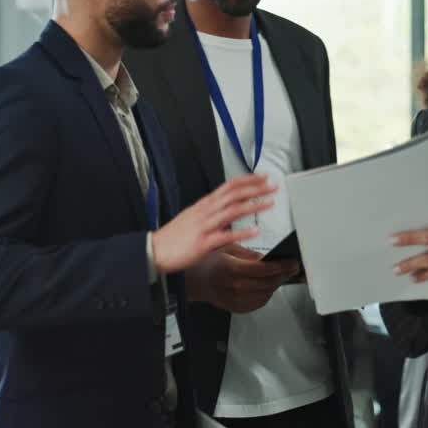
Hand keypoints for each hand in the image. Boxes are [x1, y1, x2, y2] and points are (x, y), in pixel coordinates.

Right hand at [153, 174, 275, 274]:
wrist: (154, 251)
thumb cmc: (173, 237)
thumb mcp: (193, 218)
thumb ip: (211, 213)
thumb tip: (228, 209)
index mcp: (204, 205)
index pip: (229, 186)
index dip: (247, 180)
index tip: (263, 177)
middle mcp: (205, 211)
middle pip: (233, 194)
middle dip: (255, 188)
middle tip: (273, 185)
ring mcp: (204, 226)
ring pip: (232, 211)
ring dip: (253, 205)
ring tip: (270, 203)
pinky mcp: (202, 243)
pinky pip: (225, 236)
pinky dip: (241, 232)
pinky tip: (256, 231)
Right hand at [186, 244, 299, 313]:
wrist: (195, 281)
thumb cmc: (210, 263)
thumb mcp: (229, 249)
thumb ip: (250, 255)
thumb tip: (269, 259)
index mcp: (231, 268)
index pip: (264, 269)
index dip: (282, 266)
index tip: (292, 263)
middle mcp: (233, 286)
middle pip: (268, 283)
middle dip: (284, 275)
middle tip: (292, 269)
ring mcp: (235, 299)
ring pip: (266, 294)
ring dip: (277, 285)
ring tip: (282, 276)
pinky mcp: (236, 308)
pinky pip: (259, 303)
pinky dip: (268, 294)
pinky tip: (269, 286)